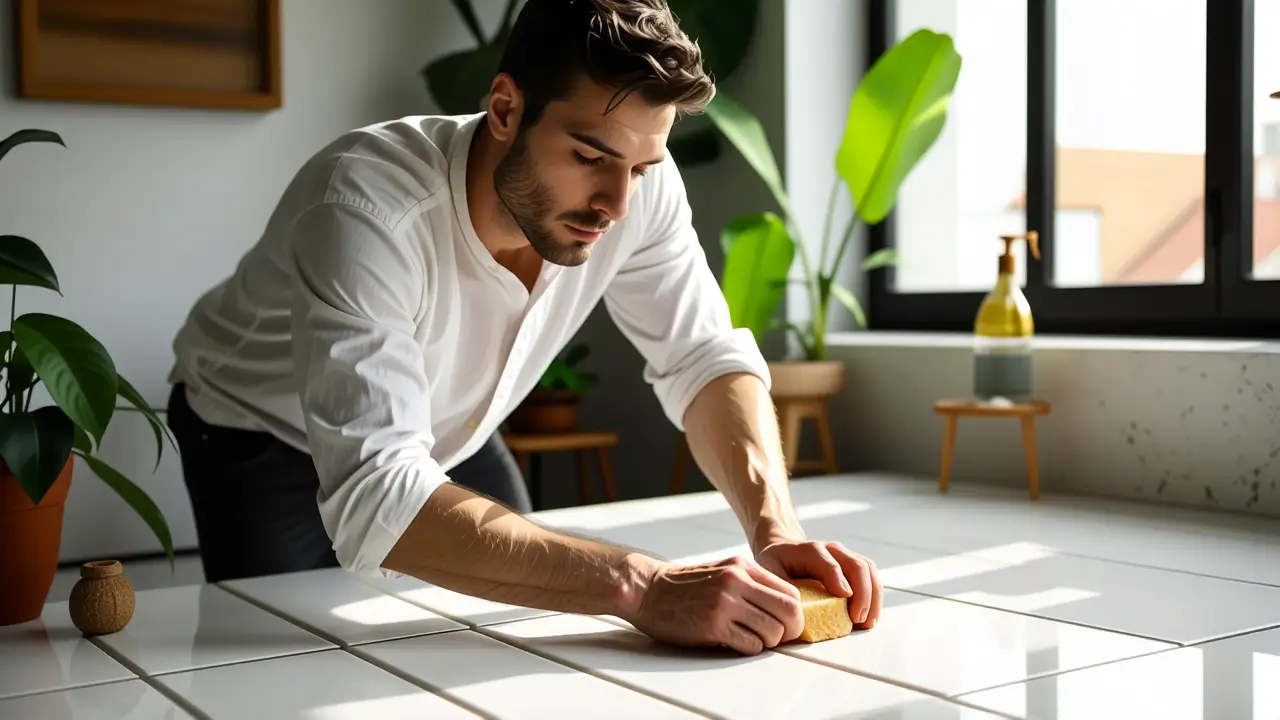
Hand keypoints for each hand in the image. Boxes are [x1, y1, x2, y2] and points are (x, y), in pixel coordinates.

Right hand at [626, 555, 804, 654]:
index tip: (785, 623)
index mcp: (742, 567)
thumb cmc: (685, 586)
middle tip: (778, 637)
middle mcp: (737, 581)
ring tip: (751, 638)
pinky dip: (749, 648)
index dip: (794, 613)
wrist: (648, 591)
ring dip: (767, 642)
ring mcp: (725, 603)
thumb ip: (751, 583)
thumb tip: (783, 608)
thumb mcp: (723, 571)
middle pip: (789, 612)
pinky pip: (750, 645)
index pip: (790, 592)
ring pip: (772, 632)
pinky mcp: (713, 625)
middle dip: (790, 630)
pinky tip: (734, 641)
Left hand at [755, 539, 881, 629]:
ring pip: (869, 570)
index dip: (837, 579)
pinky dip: (875, 597)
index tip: (844, 598)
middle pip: (856, 565)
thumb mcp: (770, 574)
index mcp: (809, 550)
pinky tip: (870, 617)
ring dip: (873, 597)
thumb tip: (795, 614)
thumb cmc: (776, 566)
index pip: (828, 562)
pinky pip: (872, 577)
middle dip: (862, 593)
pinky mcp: (854, 566)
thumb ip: (781, 590)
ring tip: (867, 622)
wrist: (783, 552)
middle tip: (858, 619)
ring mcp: (845, 556)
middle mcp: (831, 550)